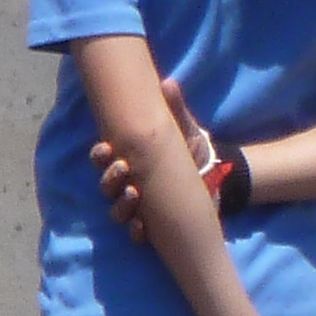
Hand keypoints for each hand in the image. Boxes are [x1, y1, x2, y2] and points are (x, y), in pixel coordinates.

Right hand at [90, 76, 218, 241]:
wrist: (216, 177)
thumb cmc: (190, 150)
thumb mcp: (184, 128)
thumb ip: (175, 108)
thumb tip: (167, 83)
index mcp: (129, 160)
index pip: (104, 159)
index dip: (99, 155)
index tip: (105, 148)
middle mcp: (128, 185)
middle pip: (106, 186)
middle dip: (109, 178)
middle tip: (123, 168)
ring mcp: (138, 207)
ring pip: (117, 211)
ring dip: (121, 205)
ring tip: (134, 193)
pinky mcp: (154, 226)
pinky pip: (137, 233)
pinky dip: (137, 231)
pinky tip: (142, 225)